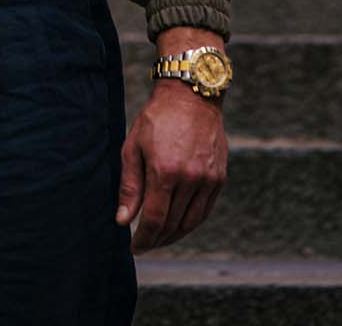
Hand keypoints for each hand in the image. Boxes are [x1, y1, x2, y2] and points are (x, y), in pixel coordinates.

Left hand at [114, 78, 226, 252]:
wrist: (190, 95)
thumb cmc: (156, 118)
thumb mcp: (133, 146)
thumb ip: (129, 186)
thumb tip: (122, 220)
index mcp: (164, 171)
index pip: (154, 220)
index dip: (143, 238)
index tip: (134, 247)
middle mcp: (189, 179)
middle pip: (172, 225)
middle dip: (156, 239)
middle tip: (144, 244)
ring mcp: (207, 179)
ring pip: (191, 222)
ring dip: (174, 236)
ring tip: (160, 238)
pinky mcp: (219, 178)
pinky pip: (204, 211)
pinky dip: (191, 222)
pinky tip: (179, 224)